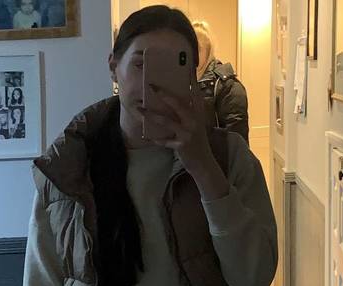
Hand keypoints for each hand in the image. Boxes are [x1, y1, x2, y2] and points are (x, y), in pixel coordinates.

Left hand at [138, 85, 228, 200]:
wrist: (203, 163)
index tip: (185, 66)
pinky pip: (164, 141)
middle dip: (163, 94)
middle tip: (151, 85)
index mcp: (198, 113)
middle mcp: (194, 120)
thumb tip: (172, 97)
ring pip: (166, 121)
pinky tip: (145, 136)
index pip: (195, 92)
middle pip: (177, 103)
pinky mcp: (181, 145)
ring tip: (139, 108)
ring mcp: (188, 133)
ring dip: (150, 115)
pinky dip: (155, 139)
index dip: (190, 79)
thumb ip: (188, 111)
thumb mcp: (196, 123)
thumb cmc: (197, 141)